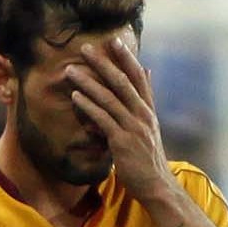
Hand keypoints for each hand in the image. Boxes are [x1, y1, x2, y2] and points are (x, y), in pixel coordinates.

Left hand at [60, 35, 171, 204]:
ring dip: (88, 81)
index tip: (114, 40)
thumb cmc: (148, 159)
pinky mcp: (122, 141)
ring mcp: (133, 127)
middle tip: (85, 47)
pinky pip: (103, 118)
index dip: (126, 58)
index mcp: (149, 110)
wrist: (157, 185)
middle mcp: (143, 114)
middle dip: (103, 62)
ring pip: (109, 97)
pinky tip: (75, 95)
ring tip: (70, 69)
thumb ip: (144, 101)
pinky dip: (88, 105)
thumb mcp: (150, 127)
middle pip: (122, 81)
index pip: (138, 78)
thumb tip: (147, 73)